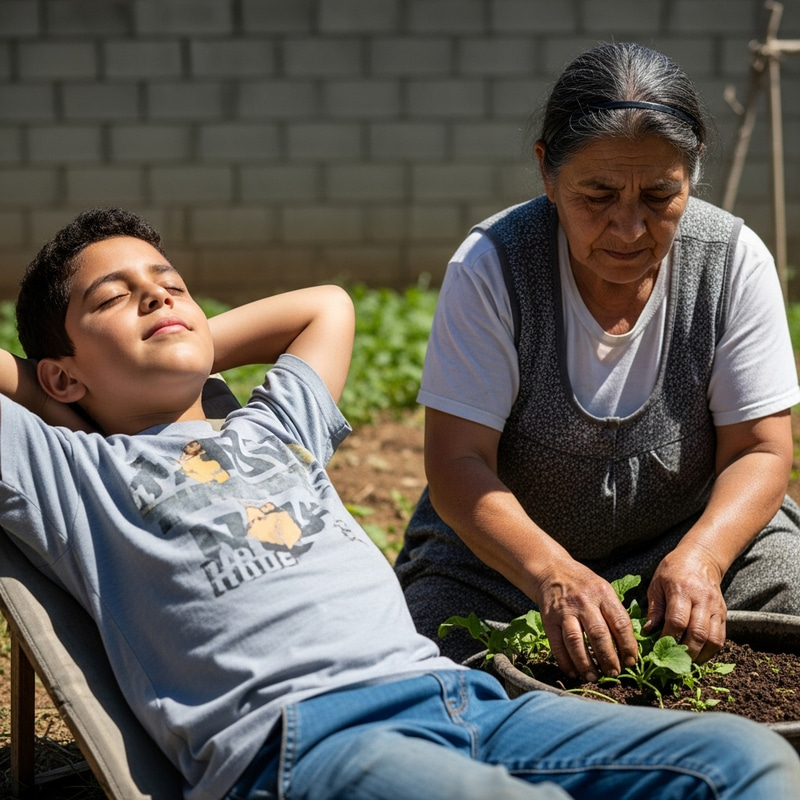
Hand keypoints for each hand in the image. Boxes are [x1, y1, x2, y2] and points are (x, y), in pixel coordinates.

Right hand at [533, 560, 638, 681]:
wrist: (552, 571)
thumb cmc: (584, 585)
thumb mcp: (604, 589)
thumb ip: (615, 612)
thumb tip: (629, 646)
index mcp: (602, 593)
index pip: (620, 623)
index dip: (628, 646)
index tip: (631, 662)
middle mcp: (583, 602)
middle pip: (598, 635)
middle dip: (608, 659)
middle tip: (614, 673)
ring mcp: (564, 611)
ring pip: (576, 642)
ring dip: (586, 664)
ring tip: (594, 678)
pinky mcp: (549, 619)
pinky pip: (557, 644)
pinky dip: (565, 662)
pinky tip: (573, 673)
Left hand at [644, 548, 726, 662]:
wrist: (701, 558)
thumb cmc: (673, 570)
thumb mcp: (657, 583)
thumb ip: (654, 608)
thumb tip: (648, 632)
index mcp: (681, 590)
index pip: (677, 621)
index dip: (669, 638)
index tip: (657, 649)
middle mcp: (702, 600)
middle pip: (698, 633)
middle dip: (685, 652)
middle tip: (672, 663)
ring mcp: (715, 608)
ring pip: (713, 640)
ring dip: (700, 656)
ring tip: (686, 664)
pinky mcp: (723, 614)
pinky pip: (721, 638)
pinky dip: (710, 652)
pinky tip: (698, 657)